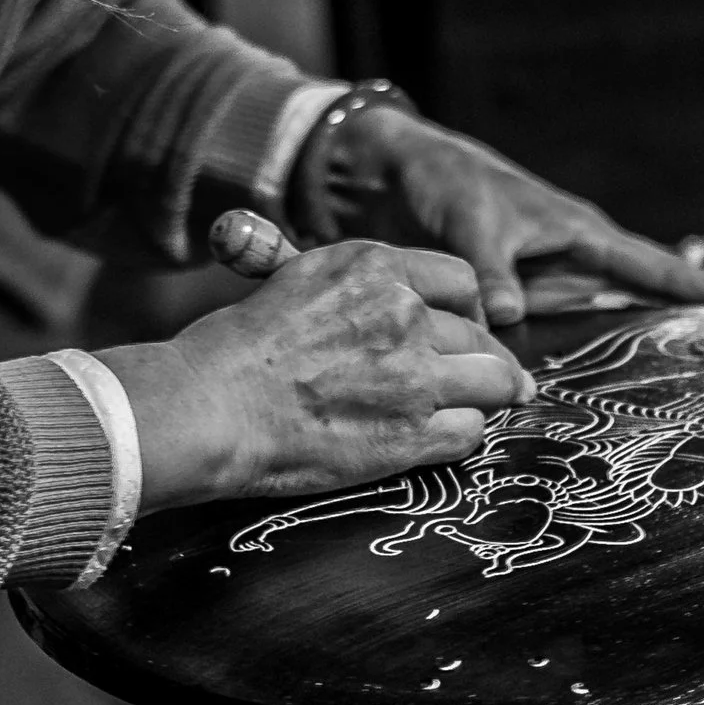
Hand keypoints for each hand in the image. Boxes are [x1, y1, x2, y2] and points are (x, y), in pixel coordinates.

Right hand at [96, 240, 532, 511]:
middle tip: (492, 377)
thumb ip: (345, 285)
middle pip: (480, 335)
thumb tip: (372, 294)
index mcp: (372, 267)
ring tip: (483, 406)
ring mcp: (413, 376)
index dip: (468, 307)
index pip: (458, 279)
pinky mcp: (410, 436)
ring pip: (492, 382)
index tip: (464, 325)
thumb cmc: (233, 347)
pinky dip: (462, 435)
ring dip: (488, 396)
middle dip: (488, 358)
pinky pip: (469, 433)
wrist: (210, 405)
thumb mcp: (292, 281)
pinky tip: (443, 437)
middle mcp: (403, 313)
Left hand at [304, 106, 703, 325]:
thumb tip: (506, 319)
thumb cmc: (446, 184)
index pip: (660, 268)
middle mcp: (579, 261)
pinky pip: (563, 335)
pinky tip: (600, 396)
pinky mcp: (521, 298)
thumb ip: (490, 273)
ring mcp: (554, 282)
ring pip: (614, 322)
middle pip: (654, 299)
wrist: (398, 174)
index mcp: (583, 234)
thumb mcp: (471, 225)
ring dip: (650, 350)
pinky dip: (584, 358)